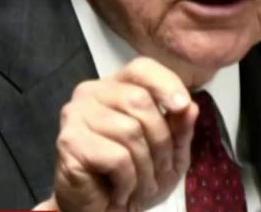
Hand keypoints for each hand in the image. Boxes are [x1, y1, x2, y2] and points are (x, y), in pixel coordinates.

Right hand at [36, 57, 198, 211]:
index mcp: (116, 87)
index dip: (166, 83)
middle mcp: (91, 93)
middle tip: (159, 171)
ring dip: (145, 167)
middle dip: (160, 141)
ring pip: (129, 131)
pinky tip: (120, 191)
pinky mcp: (69, 142)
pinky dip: (127, 180)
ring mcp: (76, 115)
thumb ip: (180, 128)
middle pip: (140, 100)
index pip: (141, 68)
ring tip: (140, 185)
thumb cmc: (133, 177)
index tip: (183, 107)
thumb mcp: (169, 153)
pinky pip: (116, 157)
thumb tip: (191, 107)